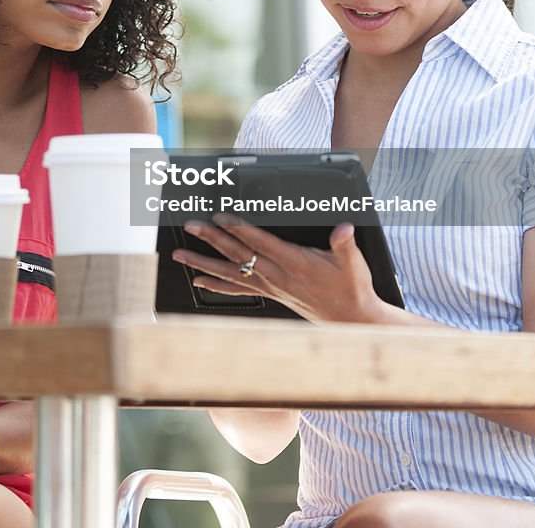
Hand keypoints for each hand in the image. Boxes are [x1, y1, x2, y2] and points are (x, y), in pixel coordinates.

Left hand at [172, 215, 385, 323]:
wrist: (349, 318)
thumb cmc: (350, 288)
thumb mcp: (353, 262)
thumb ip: (344, 244)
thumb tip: (344, 229)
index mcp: (293, 263)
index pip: (259, 242)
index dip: (239, 228)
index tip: (220, 216)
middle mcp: (276, 276)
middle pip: (237, 254)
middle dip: (212, 239)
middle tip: (191, 227)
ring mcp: (270, 286)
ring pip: (230, 272)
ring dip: (203, 262)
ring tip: (181, 255)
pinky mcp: (269, 293)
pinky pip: (236, 289)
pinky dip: (215, 284)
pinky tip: (199, 281)